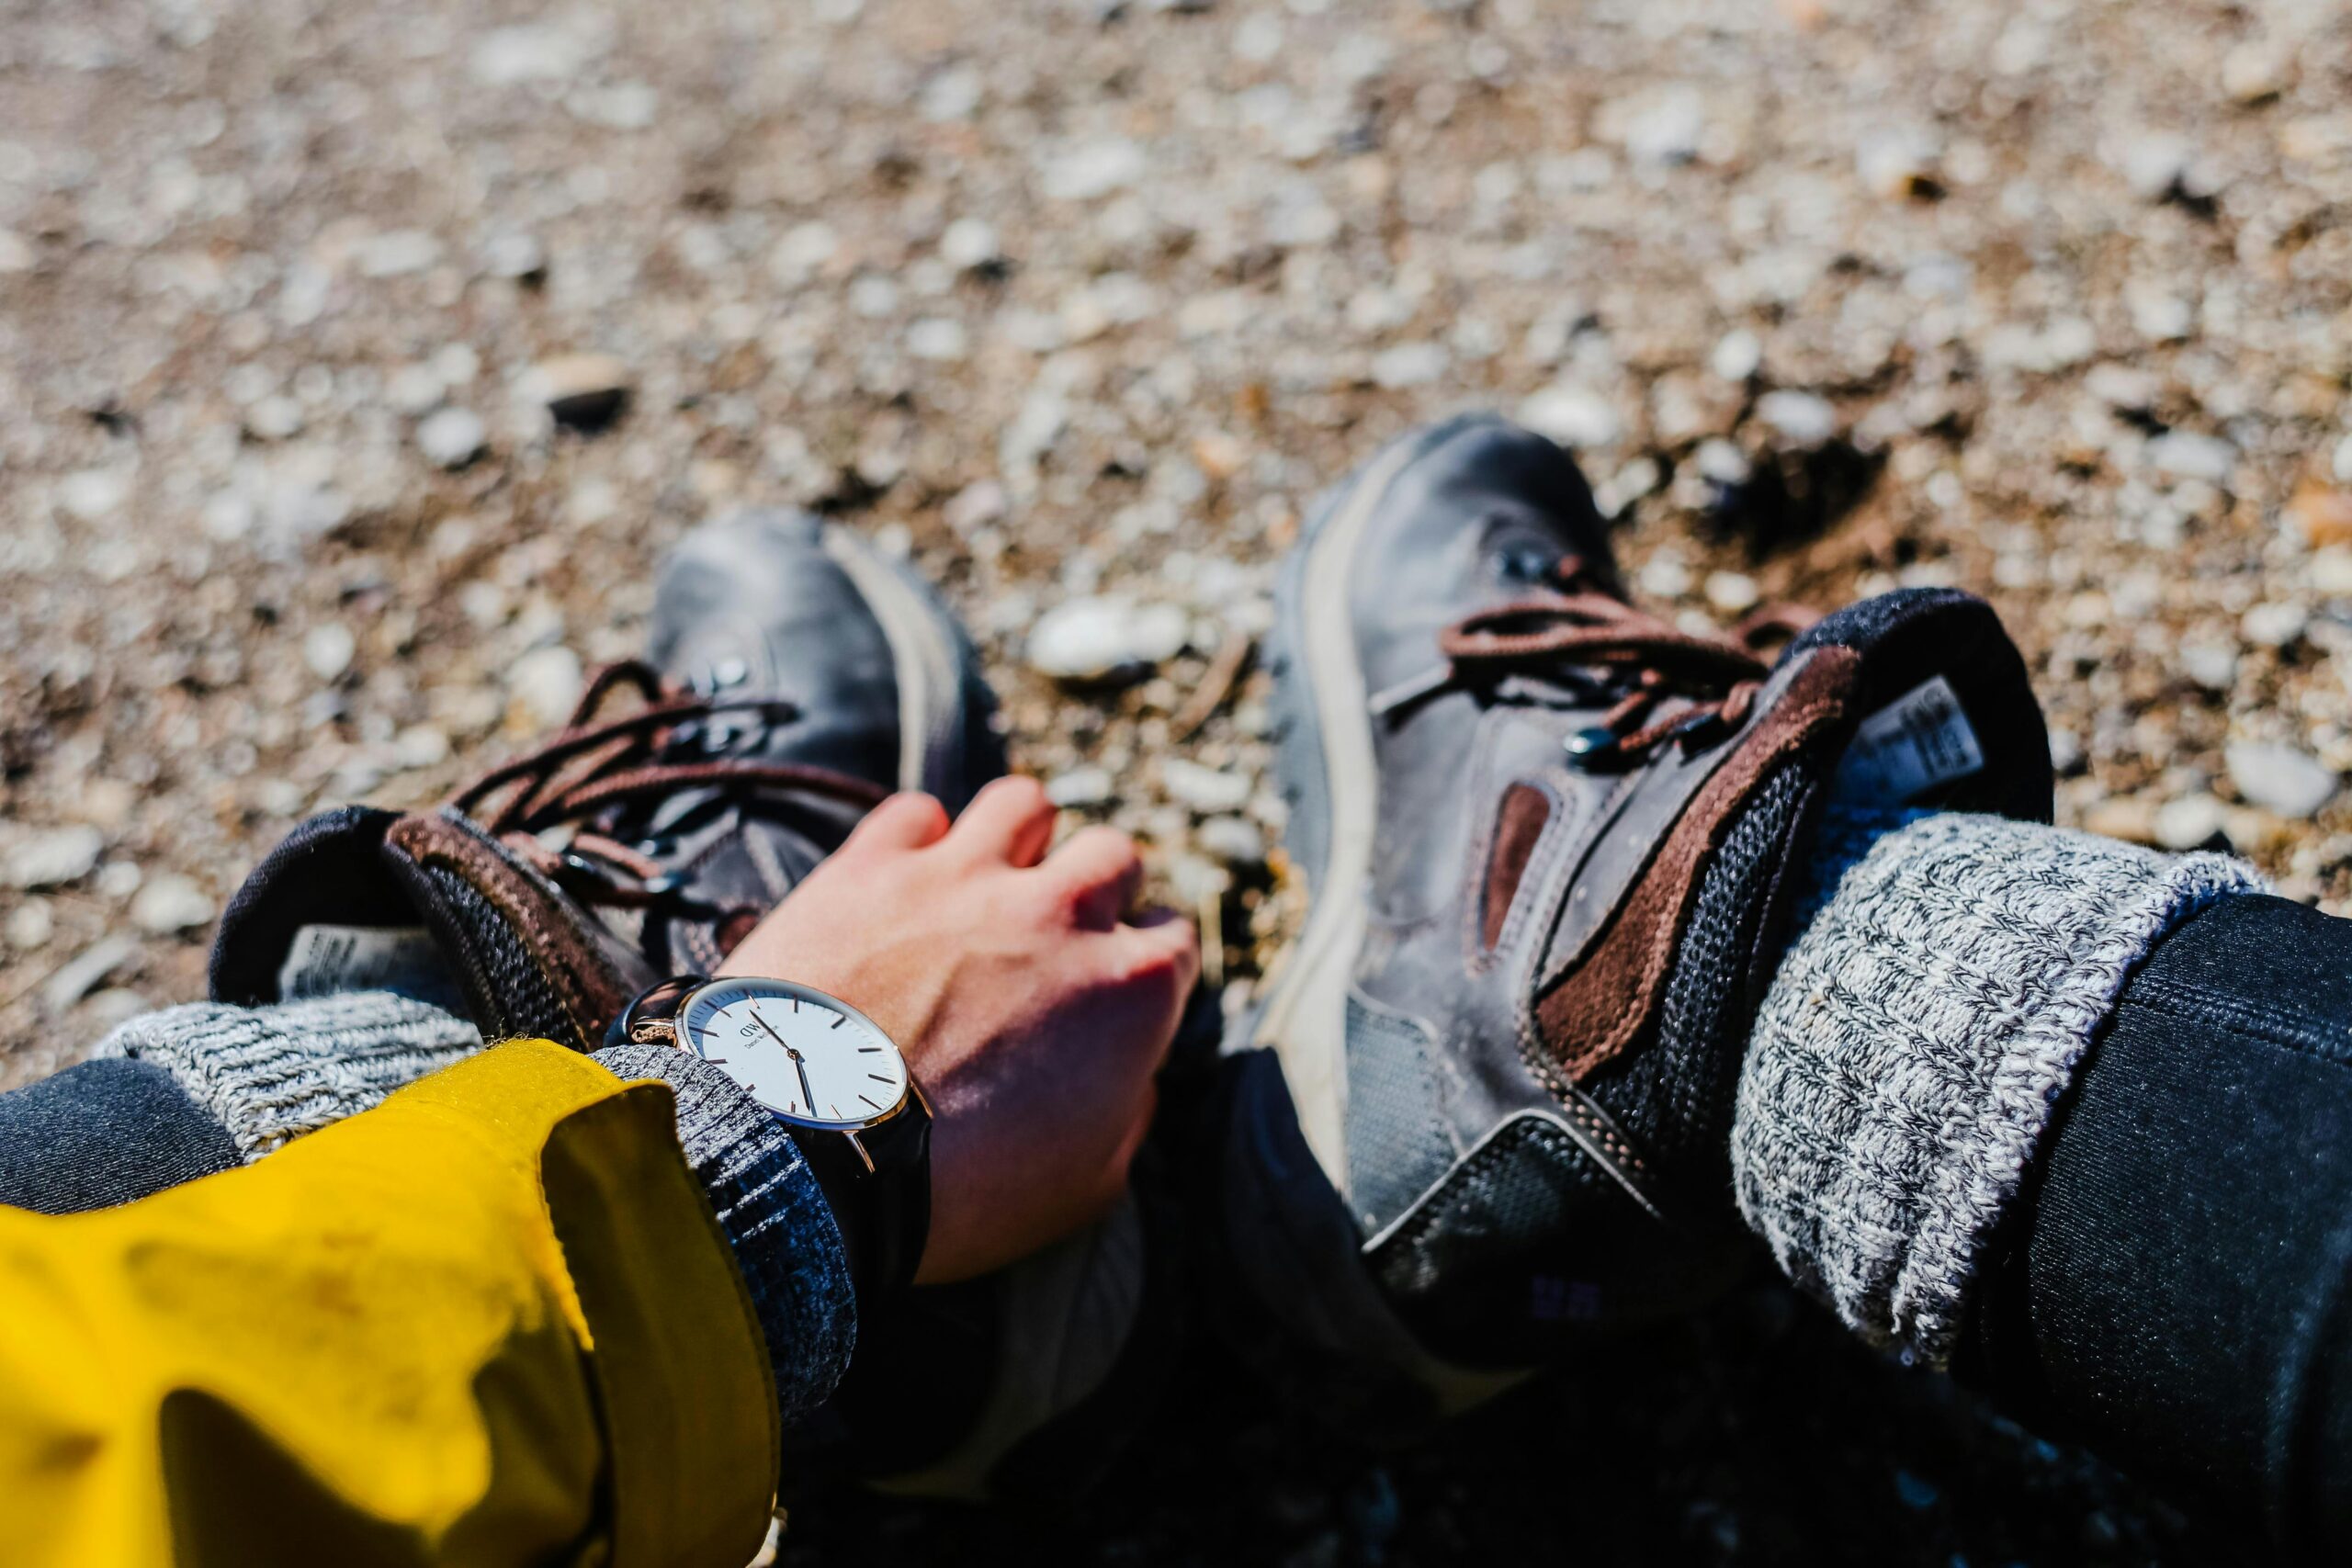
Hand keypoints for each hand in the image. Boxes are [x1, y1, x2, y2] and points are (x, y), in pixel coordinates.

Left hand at [718, 777, 1199, 1284]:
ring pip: (1024, 805)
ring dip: (1019, 840)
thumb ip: (1126, 1118)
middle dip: (1096, 890)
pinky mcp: (872, 864)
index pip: (1174, 939)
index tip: (1113, 991)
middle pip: (1113, 855)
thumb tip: (1127, 1082)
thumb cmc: (953, 1194)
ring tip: (989, 883)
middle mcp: (1060, 911)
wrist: (808, 1159)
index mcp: (1128, 989)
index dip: (1146, 966)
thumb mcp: (1083, 1189)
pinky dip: (916, 841)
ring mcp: (963, 876)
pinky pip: (916, 812)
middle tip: (1056, 936)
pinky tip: (903, 883)